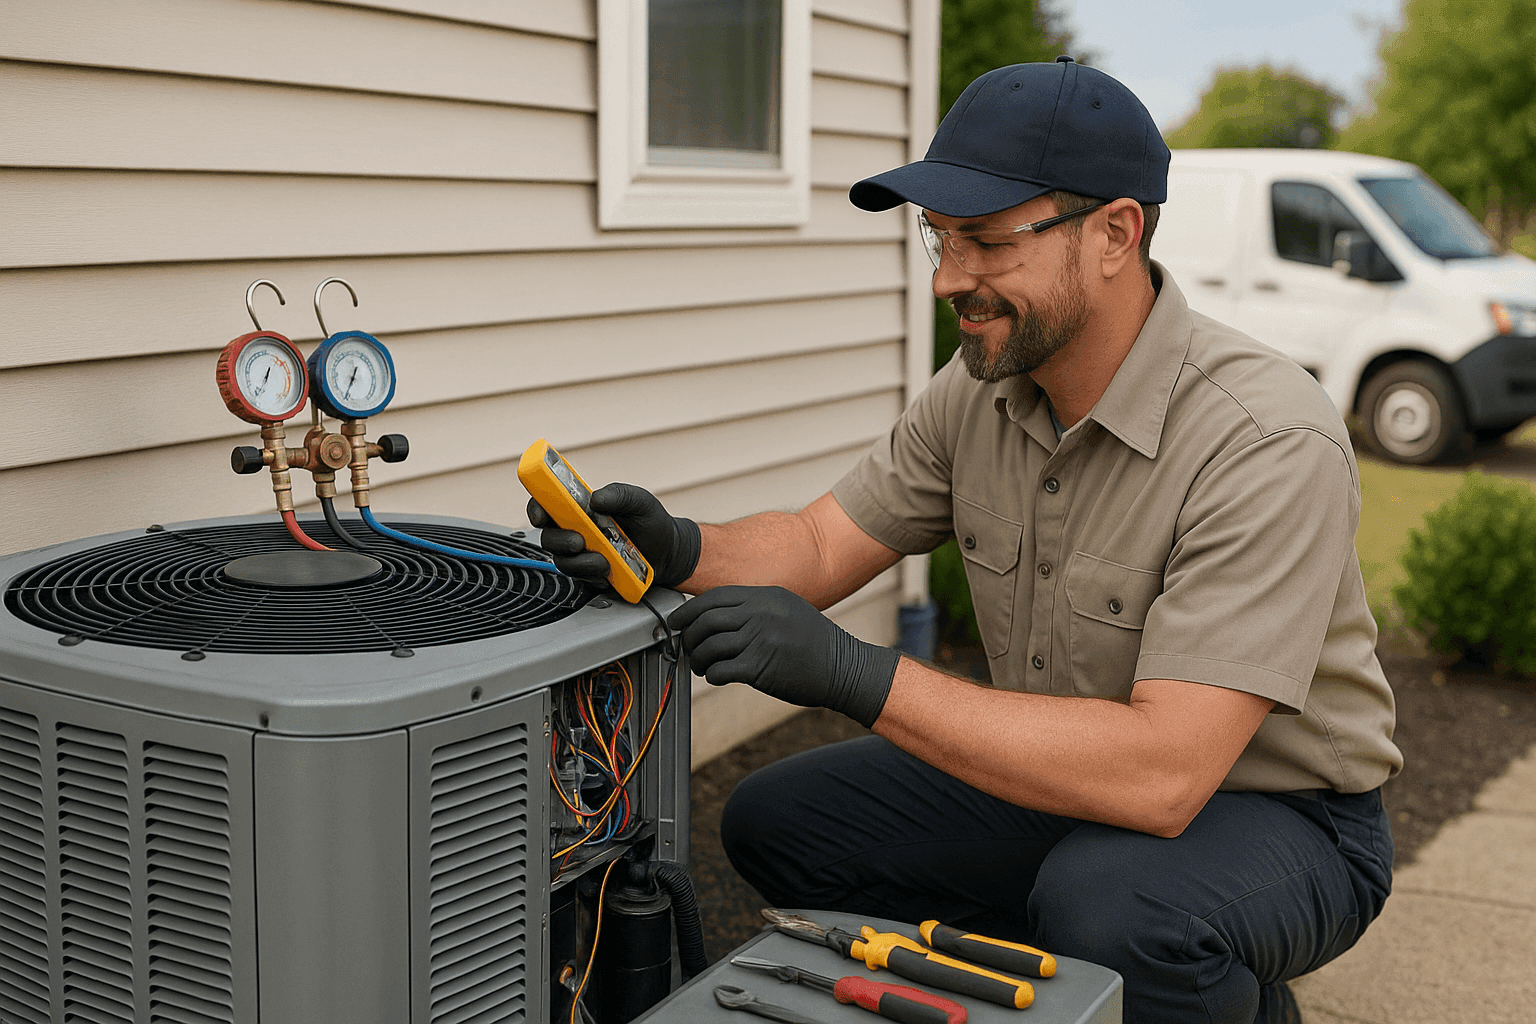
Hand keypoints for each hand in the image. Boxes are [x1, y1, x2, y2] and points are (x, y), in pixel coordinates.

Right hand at [528, 482, 700, 587]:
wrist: (669, 552)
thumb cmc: (651, 522)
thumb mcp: (639, 501)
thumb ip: (619, 494)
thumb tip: (596, 498)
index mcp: (582, 508)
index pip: (548, 505)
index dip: (537, 508)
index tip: (541, 515)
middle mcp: (577, 530)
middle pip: (548, 537)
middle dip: (560, 541)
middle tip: (579, 542)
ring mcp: (582, 554)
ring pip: (562, 561)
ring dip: (581, 562)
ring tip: (605, 560)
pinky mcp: (591, 574)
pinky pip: (581, 578)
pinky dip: (594, 575)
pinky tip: (609, 570)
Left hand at [667, 586, 900, 727]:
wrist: (843, 667)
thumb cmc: (815, 642)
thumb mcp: (788, 610)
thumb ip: (755, 608)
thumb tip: (716, 618)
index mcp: (766, 596)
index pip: (714, 597)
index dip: (689, 610)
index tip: (676, 621)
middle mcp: (761, 613)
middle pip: (706, 620)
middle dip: (688, 636)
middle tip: (686, 647)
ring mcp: (760, 639)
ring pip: (709, 646)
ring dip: (698, 659)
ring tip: (702, 666)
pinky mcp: (760, 667)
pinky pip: (721, 669)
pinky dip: (712, 675)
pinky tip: (717, 676)